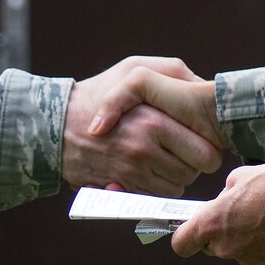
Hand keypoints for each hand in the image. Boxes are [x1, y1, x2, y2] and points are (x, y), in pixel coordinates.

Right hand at [65, 57, 222, 193]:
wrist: (56, 125)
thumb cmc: (98, 92)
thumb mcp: (133, 69)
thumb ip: (172, 72)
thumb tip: (203, 85)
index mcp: (155, 122)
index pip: (205, 153)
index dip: (208, 149)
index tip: (202, 140)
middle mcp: (145, 150)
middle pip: (194, 173)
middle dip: (195, 164)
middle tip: (187, 152)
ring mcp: (132, 172)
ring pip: (177, 187)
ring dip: (176, 176)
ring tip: (165, 157)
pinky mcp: (121, 186)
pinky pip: (156, 196)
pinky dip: (158, 186)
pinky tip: (150, 168)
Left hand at [169, 162, 264, 264]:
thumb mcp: (242, 176)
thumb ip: (224, 192)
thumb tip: (224, 200)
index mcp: (211, 223)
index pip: (181, 244)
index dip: (184, 234)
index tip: (193, 224)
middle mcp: (224, 246)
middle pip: (207, 245)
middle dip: (216, 230)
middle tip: (235, 208)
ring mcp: (245, 256)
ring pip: (230, 247)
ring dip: (237, 234)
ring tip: (259, 211)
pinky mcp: (264, 260)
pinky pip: (250, 250)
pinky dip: (256, 240)